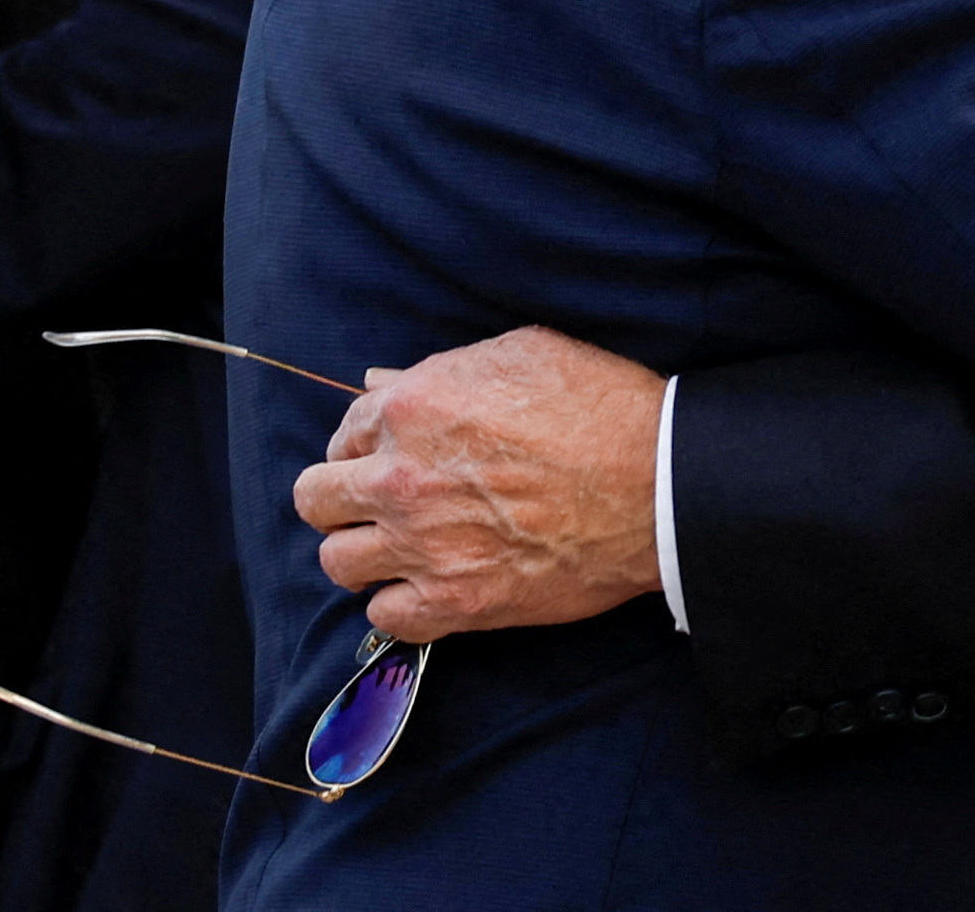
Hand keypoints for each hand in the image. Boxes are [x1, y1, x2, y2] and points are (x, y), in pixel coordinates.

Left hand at [293, 327, 667, 641]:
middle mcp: (400, 477)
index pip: (344, 430)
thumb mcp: (522, 355)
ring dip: (364, 551)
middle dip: (340, 494)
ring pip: (337, 561)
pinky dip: (399, 606)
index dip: (367, 440)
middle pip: (315, 498)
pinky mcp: (455, 602)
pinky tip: (428, 587)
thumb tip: (381, 383)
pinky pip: (384, 619)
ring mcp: (422, 546)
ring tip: (401, 546)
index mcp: (413, 407)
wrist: (658, 483)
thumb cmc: (600, 407)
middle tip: (380, 499)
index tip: (394, 451)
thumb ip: (441, 370)